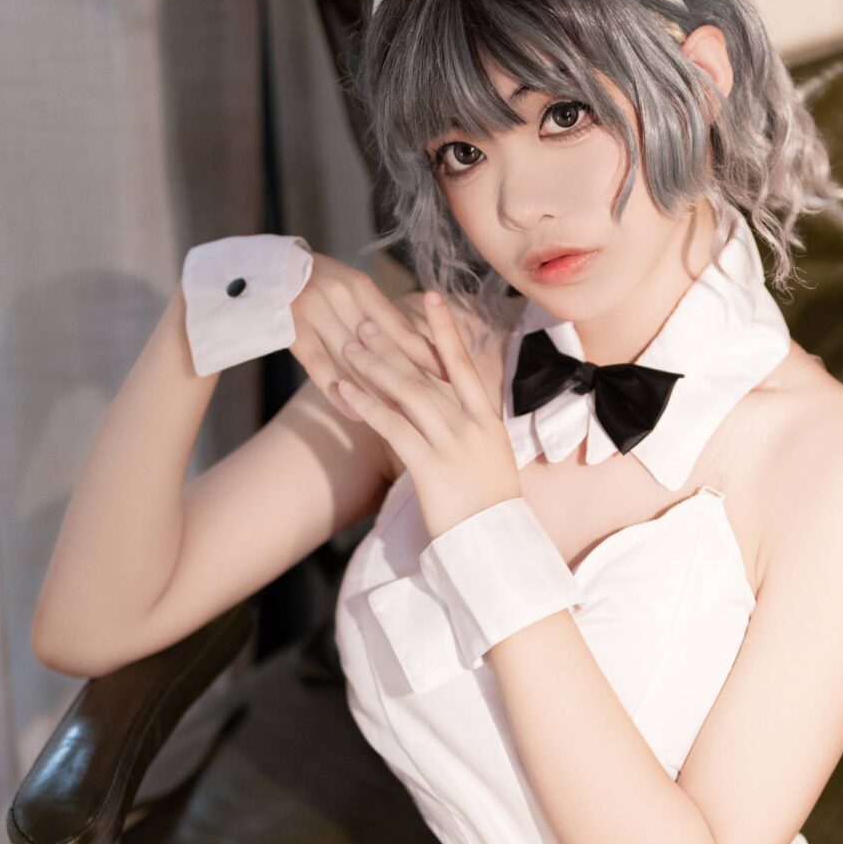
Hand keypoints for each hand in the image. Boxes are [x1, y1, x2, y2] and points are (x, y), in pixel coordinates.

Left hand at [326, 284, 522, 540]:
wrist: (497, 545)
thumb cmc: (489, 509)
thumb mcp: (489, 460)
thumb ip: (469, 430)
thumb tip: (447, 409)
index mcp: (488, 419)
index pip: (463, 363)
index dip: (445, 329)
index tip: (430, 297)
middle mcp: (472, 424)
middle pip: (427, 371)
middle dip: (394, 343)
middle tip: (366, 321)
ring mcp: (452, 443)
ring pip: (408, 391)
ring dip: (375, 366)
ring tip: (348, 347)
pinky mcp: (430, 466)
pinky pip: (394, 426)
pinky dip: (367, 404)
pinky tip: (345, 389)